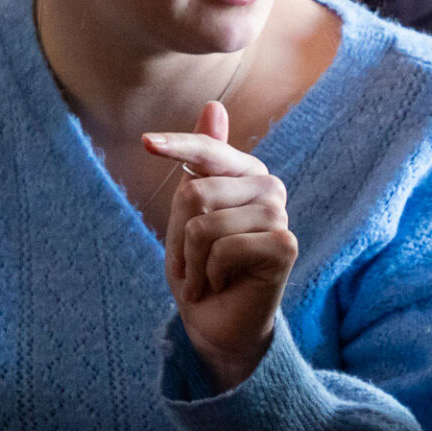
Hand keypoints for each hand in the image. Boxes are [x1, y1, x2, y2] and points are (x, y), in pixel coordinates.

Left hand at [145, 101, 296, 391]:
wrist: (218, 325)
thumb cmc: (202, 269)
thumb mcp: (188, 213)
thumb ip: (204, 161)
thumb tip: (214, 105)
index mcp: (247, 175)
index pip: (208, 150)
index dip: (177, 145)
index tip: (146, 144)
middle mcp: (269, 188)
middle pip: (196, 192)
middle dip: (179, 236)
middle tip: (193, 263)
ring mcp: (280, 216)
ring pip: (205, 223)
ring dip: (192, 260)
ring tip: (206, 276)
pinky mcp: (285, 246)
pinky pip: (223, 247)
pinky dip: (209, 274)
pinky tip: (222, 285)